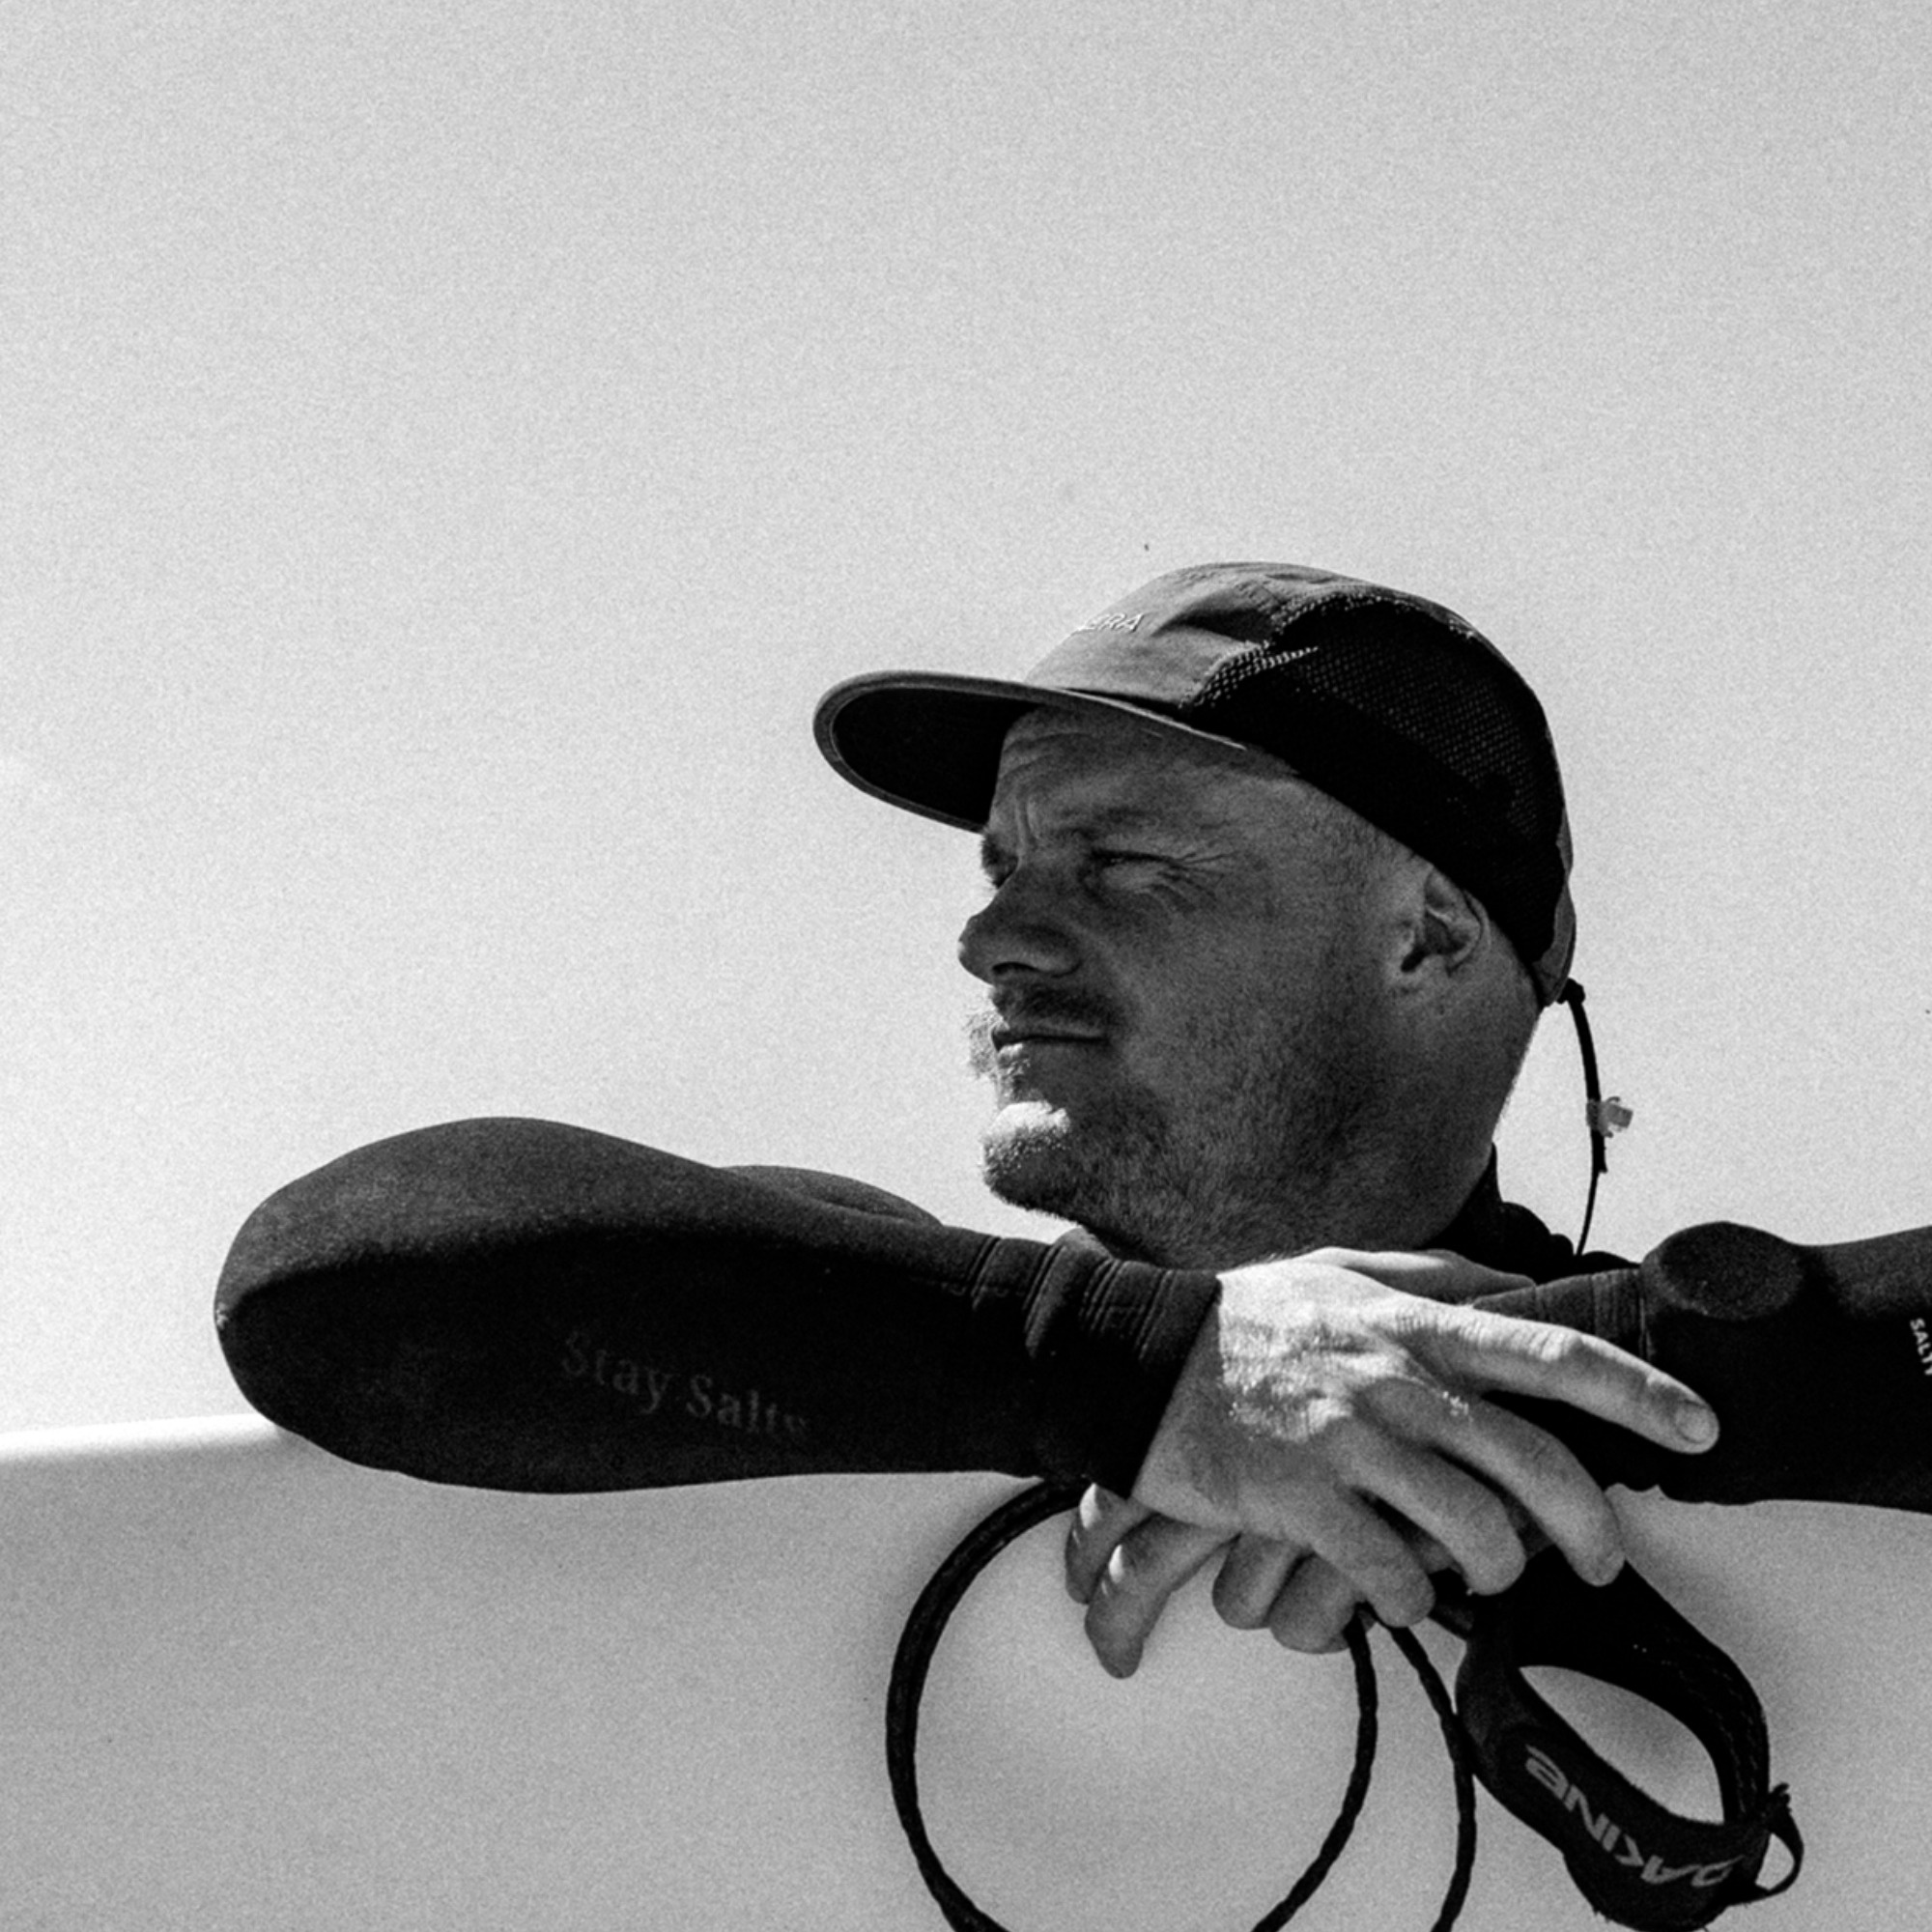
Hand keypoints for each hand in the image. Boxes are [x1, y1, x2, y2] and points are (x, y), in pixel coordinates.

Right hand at [1067, 1249, 1717, 1674]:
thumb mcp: (1337, 1270)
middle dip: (1592, 1527)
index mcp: (1413, 1324)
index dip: (1639, 1393)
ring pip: (1473, 1533)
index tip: (1701, 1428)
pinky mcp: (1299, 1501)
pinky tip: (1392, 1590)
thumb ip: (1428, 1272)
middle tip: (1603, 1561)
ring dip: (1494, 1571)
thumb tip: (1510, 1282)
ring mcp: (1347, 1442)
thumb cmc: (1243, 1317)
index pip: (1549, 1355)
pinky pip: (1387, 1574)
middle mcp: (1394, 1380)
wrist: (1136, 1357)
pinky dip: (1405, 1598)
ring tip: (1481, 1577)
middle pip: (1534, 1463)